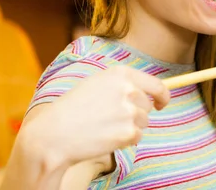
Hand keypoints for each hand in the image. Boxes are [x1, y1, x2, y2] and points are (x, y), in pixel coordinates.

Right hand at [28, 65, 169, 166]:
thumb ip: (123, 85)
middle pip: (148, 105)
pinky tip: (105, 137)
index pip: (156, 84)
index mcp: (121, 74)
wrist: (53, 134)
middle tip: (112, 120)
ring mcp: (130, 111)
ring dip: (129, 127)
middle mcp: (129, 89)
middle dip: (136, 114)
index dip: (163, 96)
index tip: (161, 103)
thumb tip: (149, 92)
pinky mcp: (128, 131)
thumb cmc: (72, 109)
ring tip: (104, 127)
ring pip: (143, 122)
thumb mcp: (97, 84)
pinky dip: (125, 140)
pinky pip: (137, 137)